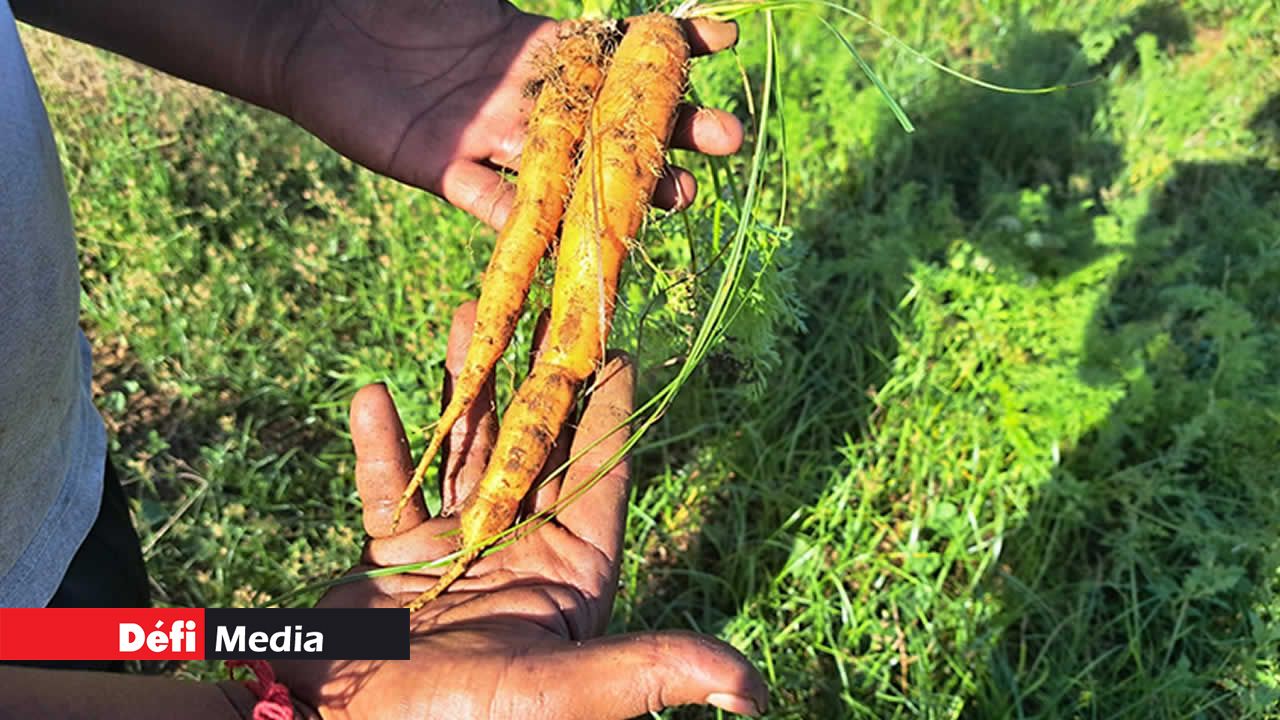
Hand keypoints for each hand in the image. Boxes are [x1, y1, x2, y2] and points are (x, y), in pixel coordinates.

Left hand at [272, 1, 743, 226]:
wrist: (315, 32)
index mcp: (536, 44)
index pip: (616, 47)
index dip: (668, 44)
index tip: (722, 42)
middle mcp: (525, 96)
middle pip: (609, 118)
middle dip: (668, 129)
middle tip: (725, 141)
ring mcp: (490, 137)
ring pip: (569, 167)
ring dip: (622, 186)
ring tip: (678, 199)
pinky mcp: (445, 168)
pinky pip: (490, 200)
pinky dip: (524, 218)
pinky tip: (569, 239)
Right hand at [276, 302, 767, 718]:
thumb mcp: (558, 693)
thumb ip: (645, 671)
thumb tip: (752, 690)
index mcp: (569, 576)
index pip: (601, 475)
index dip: (611, 411)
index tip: (619, 347)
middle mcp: (520, 553)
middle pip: (534, 446)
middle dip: (534, 377)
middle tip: (538, 306)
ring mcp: (455, 552)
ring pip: (467, 450)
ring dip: (465, 387)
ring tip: (465, 318)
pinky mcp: (396, 559)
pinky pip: (391, 488)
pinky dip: (384, 447)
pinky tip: (375, 395)